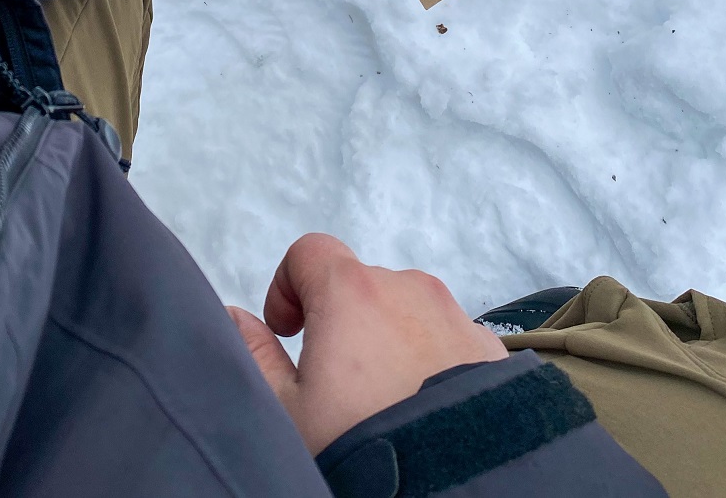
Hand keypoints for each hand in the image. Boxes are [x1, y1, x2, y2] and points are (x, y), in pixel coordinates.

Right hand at [226, 233, 506, 455]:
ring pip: (405, 311)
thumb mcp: (286, 409)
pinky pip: (446, 338)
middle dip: (339, 321)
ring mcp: (454, 315)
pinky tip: (422, 408)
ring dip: (387, 339)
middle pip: (359, 284)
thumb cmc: (362, 444)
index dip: (288, 285)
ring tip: (382, 402)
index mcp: (353, 290)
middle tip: (332, 383)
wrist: (455, 486)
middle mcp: (408, 288)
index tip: (288, 332)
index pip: (309, 251)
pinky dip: (429, 359)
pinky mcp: (489, 348)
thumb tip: (236, 317)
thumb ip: (253, 352)